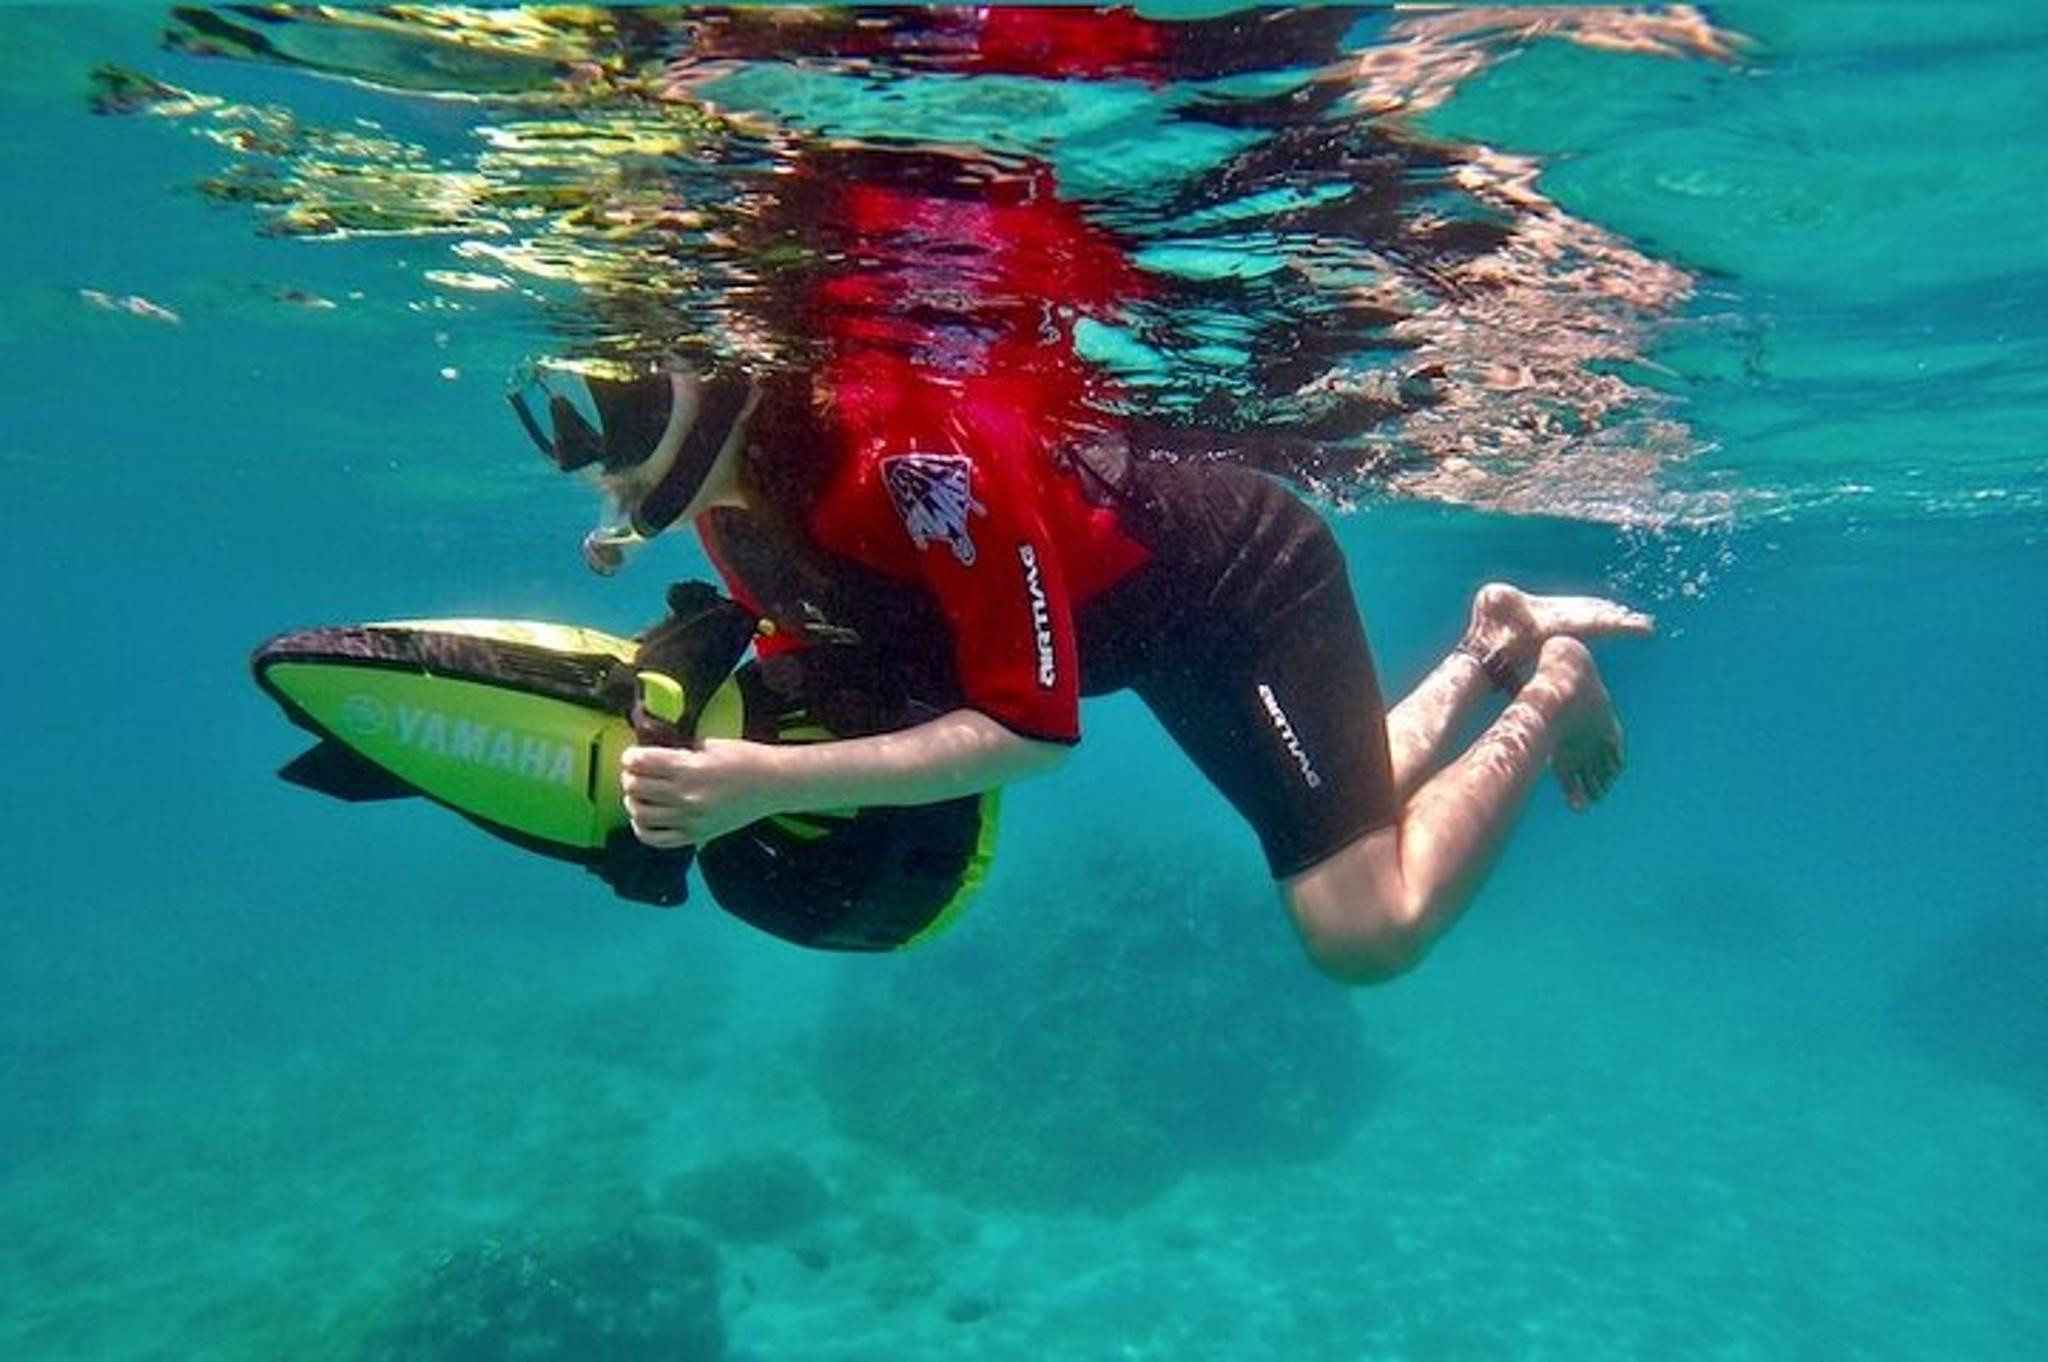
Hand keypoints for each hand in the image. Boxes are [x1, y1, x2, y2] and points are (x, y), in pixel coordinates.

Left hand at [620, 739, 783, 847]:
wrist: (773, 785)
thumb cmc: (745, 759)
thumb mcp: (710, 744)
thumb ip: (679, 750)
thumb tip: (651, 752)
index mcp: (690, 767)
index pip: (641, 762)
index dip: (630, 757)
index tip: (633, 756)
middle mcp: (687, 795)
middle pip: (636, 787)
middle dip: (629, 778)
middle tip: (635, 773)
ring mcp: (691, 819)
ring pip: (640, 814)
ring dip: (633, 802)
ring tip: (639, 795)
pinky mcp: (696, 835)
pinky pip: (656, 839)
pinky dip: (642, 829)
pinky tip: (645, 818)